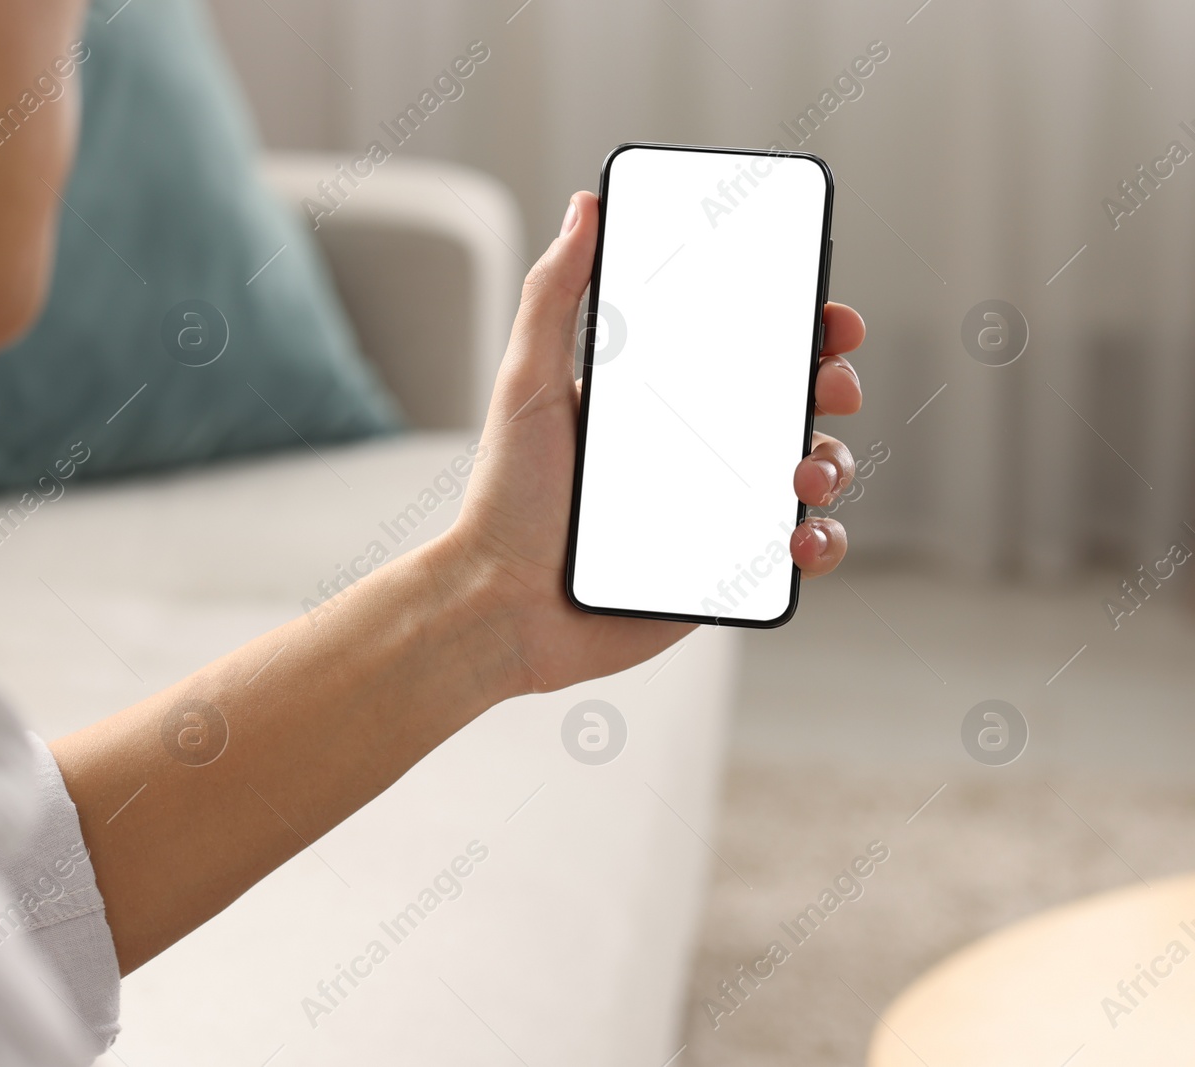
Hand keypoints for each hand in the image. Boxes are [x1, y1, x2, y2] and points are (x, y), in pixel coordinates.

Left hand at [441, 191, 865, 693]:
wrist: (501, 604)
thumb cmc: (506, 497)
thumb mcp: (527, 382)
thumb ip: (554, 295)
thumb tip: (586, 207)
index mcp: (659, 398)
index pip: (745, 346)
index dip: (798, 324)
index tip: (827, 315)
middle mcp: (695, 448)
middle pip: (793, 402)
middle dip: (830, 384)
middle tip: (828, 383)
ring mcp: (716, 509)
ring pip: (811, 472)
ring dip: (833, 463)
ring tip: (803, 475)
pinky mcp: (725, 569)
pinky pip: (797, 550)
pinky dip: (820, 540)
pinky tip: (800, 536)